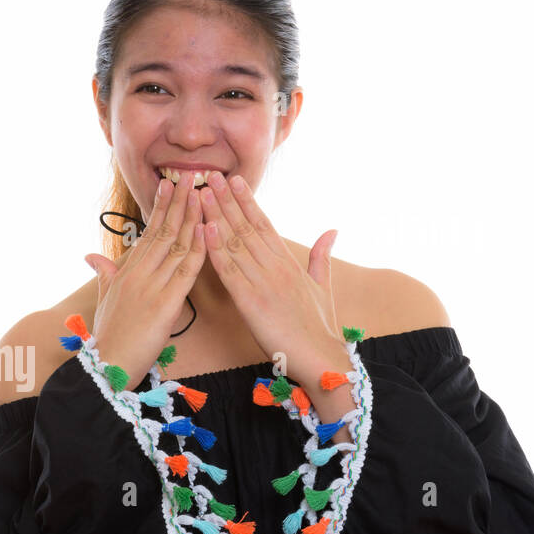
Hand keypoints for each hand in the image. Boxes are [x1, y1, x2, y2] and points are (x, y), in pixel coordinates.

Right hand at [82, 172, 205, 389]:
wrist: (107, 367)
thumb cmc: (108, 338)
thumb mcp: (104, 302)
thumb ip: (104, 276)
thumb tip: (91, 257)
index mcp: (126, 273)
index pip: (147, 233)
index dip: (160, 208)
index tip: (170, 185)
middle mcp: (138, 274)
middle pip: (162, 231)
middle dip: (177, 202)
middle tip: (190, 174)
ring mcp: (151, 287)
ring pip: (175, 244)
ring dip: (191, 216)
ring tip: (202, 191)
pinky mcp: (165, 304)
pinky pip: (186, 271)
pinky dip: (199, 248)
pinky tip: (208, 229)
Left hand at [198, 171, 342, 377]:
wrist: (321, 358)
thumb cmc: (319, 328)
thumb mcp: (322, 287)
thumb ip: (321, 257)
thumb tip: (332, 230)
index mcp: (289, 262)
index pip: (264, 224)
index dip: (247, 201)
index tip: (234, 180)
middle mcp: (275, 266)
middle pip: (246, 227)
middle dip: (227, 200)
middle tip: (210, 175)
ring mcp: (263, 282)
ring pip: (235, 243)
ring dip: (216, 217)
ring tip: (202, 193)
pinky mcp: (251, 302)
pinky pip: (229, 271)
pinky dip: (215, 250)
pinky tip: (204, 230)